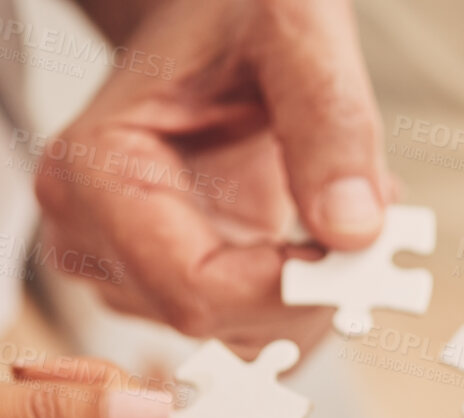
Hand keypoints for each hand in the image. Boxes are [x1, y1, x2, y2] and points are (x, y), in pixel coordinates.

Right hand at [35, 0, 388, 350]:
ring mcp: (120, 264)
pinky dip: (297, 296)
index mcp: (96, 169)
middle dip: (305, 296)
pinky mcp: (160, 280)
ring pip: (232, 337)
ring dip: (308, 296)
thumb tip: (354, 234)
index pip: (192, 289)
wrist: (206, 9)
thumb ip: (329, 125)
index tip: (358, 256)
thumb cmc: (231, 6)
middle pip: (211, 322)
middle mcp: (88, 231)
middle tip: (374, 233)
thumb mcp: (295, 31)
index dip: (286, 293)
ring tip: (342, 209)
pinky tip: (318, 234)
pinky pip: (240, 326)